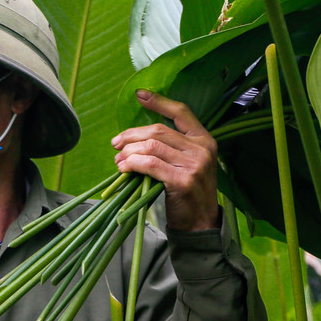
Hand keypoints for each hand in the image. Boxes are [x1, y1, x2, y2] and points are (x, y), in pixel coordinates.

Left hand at [112, 90, 219, 231]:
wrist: (200, 224)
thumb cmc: (188, 194)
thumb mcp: (187, 164)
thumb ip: (171, 148)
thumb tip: (136, 138)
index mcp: (205, 140)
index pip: (181, 112)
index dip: (159, 102)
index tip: (139, 95)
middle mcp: (202, 149)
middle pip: (158, 130)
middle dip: (132, 135)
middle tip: (116, 143)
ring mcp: (194, 164)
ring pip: (151, 146)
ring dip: (129, 151)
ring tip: (118, 159)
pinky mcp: (182, 180)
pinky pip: (150, 164)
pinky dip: (132, 164)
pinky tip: (124, 168)